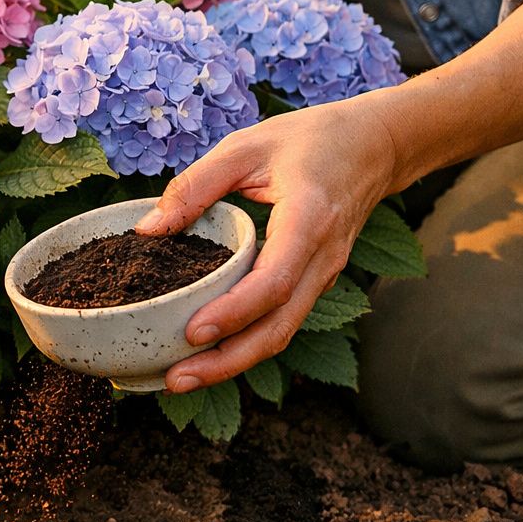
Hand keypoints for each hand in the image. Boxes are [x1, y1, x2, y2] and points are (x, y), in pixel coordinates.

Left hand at [133, 97, 402, 392]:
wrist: (375, 144)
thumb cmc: (308, 140)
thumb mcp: (245, 146)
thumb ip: (195, 185)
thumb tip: (147, 230)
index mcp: (308, 220)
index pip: (274, 281)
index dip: (234, 313)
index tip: (192, 333)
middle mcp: (322, 259)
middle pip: (279, 327)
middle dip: (228, 362)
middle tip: (176, 381)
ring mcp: (324, 275)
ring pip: (282, 333)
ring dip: (234, 363)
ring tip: (181, 380)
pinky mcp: (315, 281)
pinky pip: (283, 321)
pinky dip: (247, 344)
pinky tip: (209, 354)